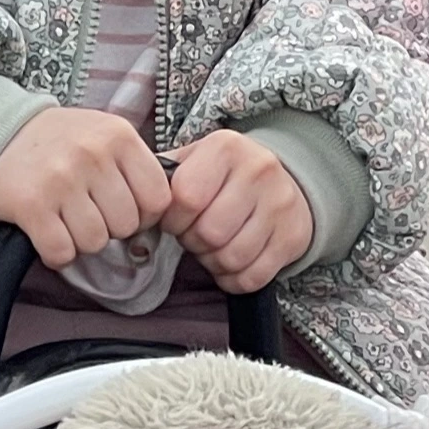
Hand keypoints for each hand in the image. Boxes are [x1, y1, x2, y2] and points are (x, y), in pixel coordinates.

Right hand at [0, 106, 173, 268]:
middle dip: (108, 226)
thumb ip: (134, 166)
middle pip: (126, 226)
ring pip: (95, 242)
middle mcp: (91, 153)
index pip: (159, 199)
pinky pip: (61, 252)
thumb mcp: (104, 135)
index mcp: (117, 135)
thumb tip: (162, 215)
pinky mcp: (30, 204)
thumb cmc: (58, 143)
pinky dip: (55, 253)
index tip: (120, 206)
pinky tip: (47, 232)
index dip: (143, 213)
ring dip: (80, 240)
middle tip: (85, 209)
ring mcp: (60, 179)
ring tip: (64, 217)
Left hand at [162, 130, 313, 292]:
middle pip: (210, 232)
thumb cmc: (224, 175)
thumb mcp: (196, 159)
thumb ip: (164, 175)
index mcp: (225, 148)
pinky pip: (254, 276)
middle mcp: (258, 171)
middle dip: (192, 242)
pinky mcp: (294, 237)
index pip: (186, 197)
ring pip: (232, 257)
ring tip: (209, 249)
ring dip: (212, 262)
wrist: (286, 180)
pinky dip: (233, 279)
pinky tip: (228, 265)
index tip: (172, 221)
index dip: (171, 219)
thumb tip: (135, 201)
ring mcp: (280, 205)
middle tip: (192, 237)